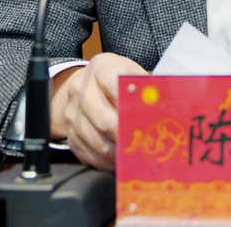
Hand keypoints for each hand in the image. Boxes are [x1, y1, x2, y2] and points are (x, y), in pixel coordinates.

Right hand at [49, 53, 148, 170]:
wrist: (85, 85)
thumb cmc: (116, 79)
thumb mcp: (131, 72)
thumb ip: (144, 86)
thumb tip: (161, 105)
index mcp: (101, 67)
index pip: (112, 82)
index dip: (127, 101)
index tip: (142, 115)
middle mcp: (81, 89)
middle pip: (104, 119)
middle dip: (125, 134)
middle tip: (142, 142)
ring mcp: (72, 113)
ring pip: (97, 142)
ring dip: (118, 153)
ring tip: (135, 153)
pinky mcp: (70, 134)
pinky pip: (89, 155)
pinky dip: (107, 162)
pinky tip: (121, 160)